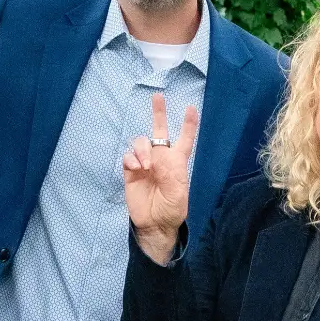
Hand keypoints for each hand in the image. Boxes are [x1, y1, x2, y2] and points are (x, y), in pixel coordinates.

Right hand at [122, 93, 198, 262]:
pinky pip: (128, 157)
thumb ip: (169, 172)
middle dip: (159, 113)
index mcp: (177, 162)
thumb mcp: (179, 192)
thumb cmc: (172, 209)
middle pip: (159, 131)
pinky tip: (137, 168)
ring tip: (145, 164)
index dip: (189, 124)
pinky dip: (132, 159)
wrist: (155, 224)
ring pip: (141, 142)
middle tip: (158, 96)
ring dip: (142, 149)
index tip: (191, 108)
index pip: (185, 139)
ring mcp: (145, 163)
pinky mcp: (131, 171)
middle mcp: (161, 158)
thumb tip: (153, 159)